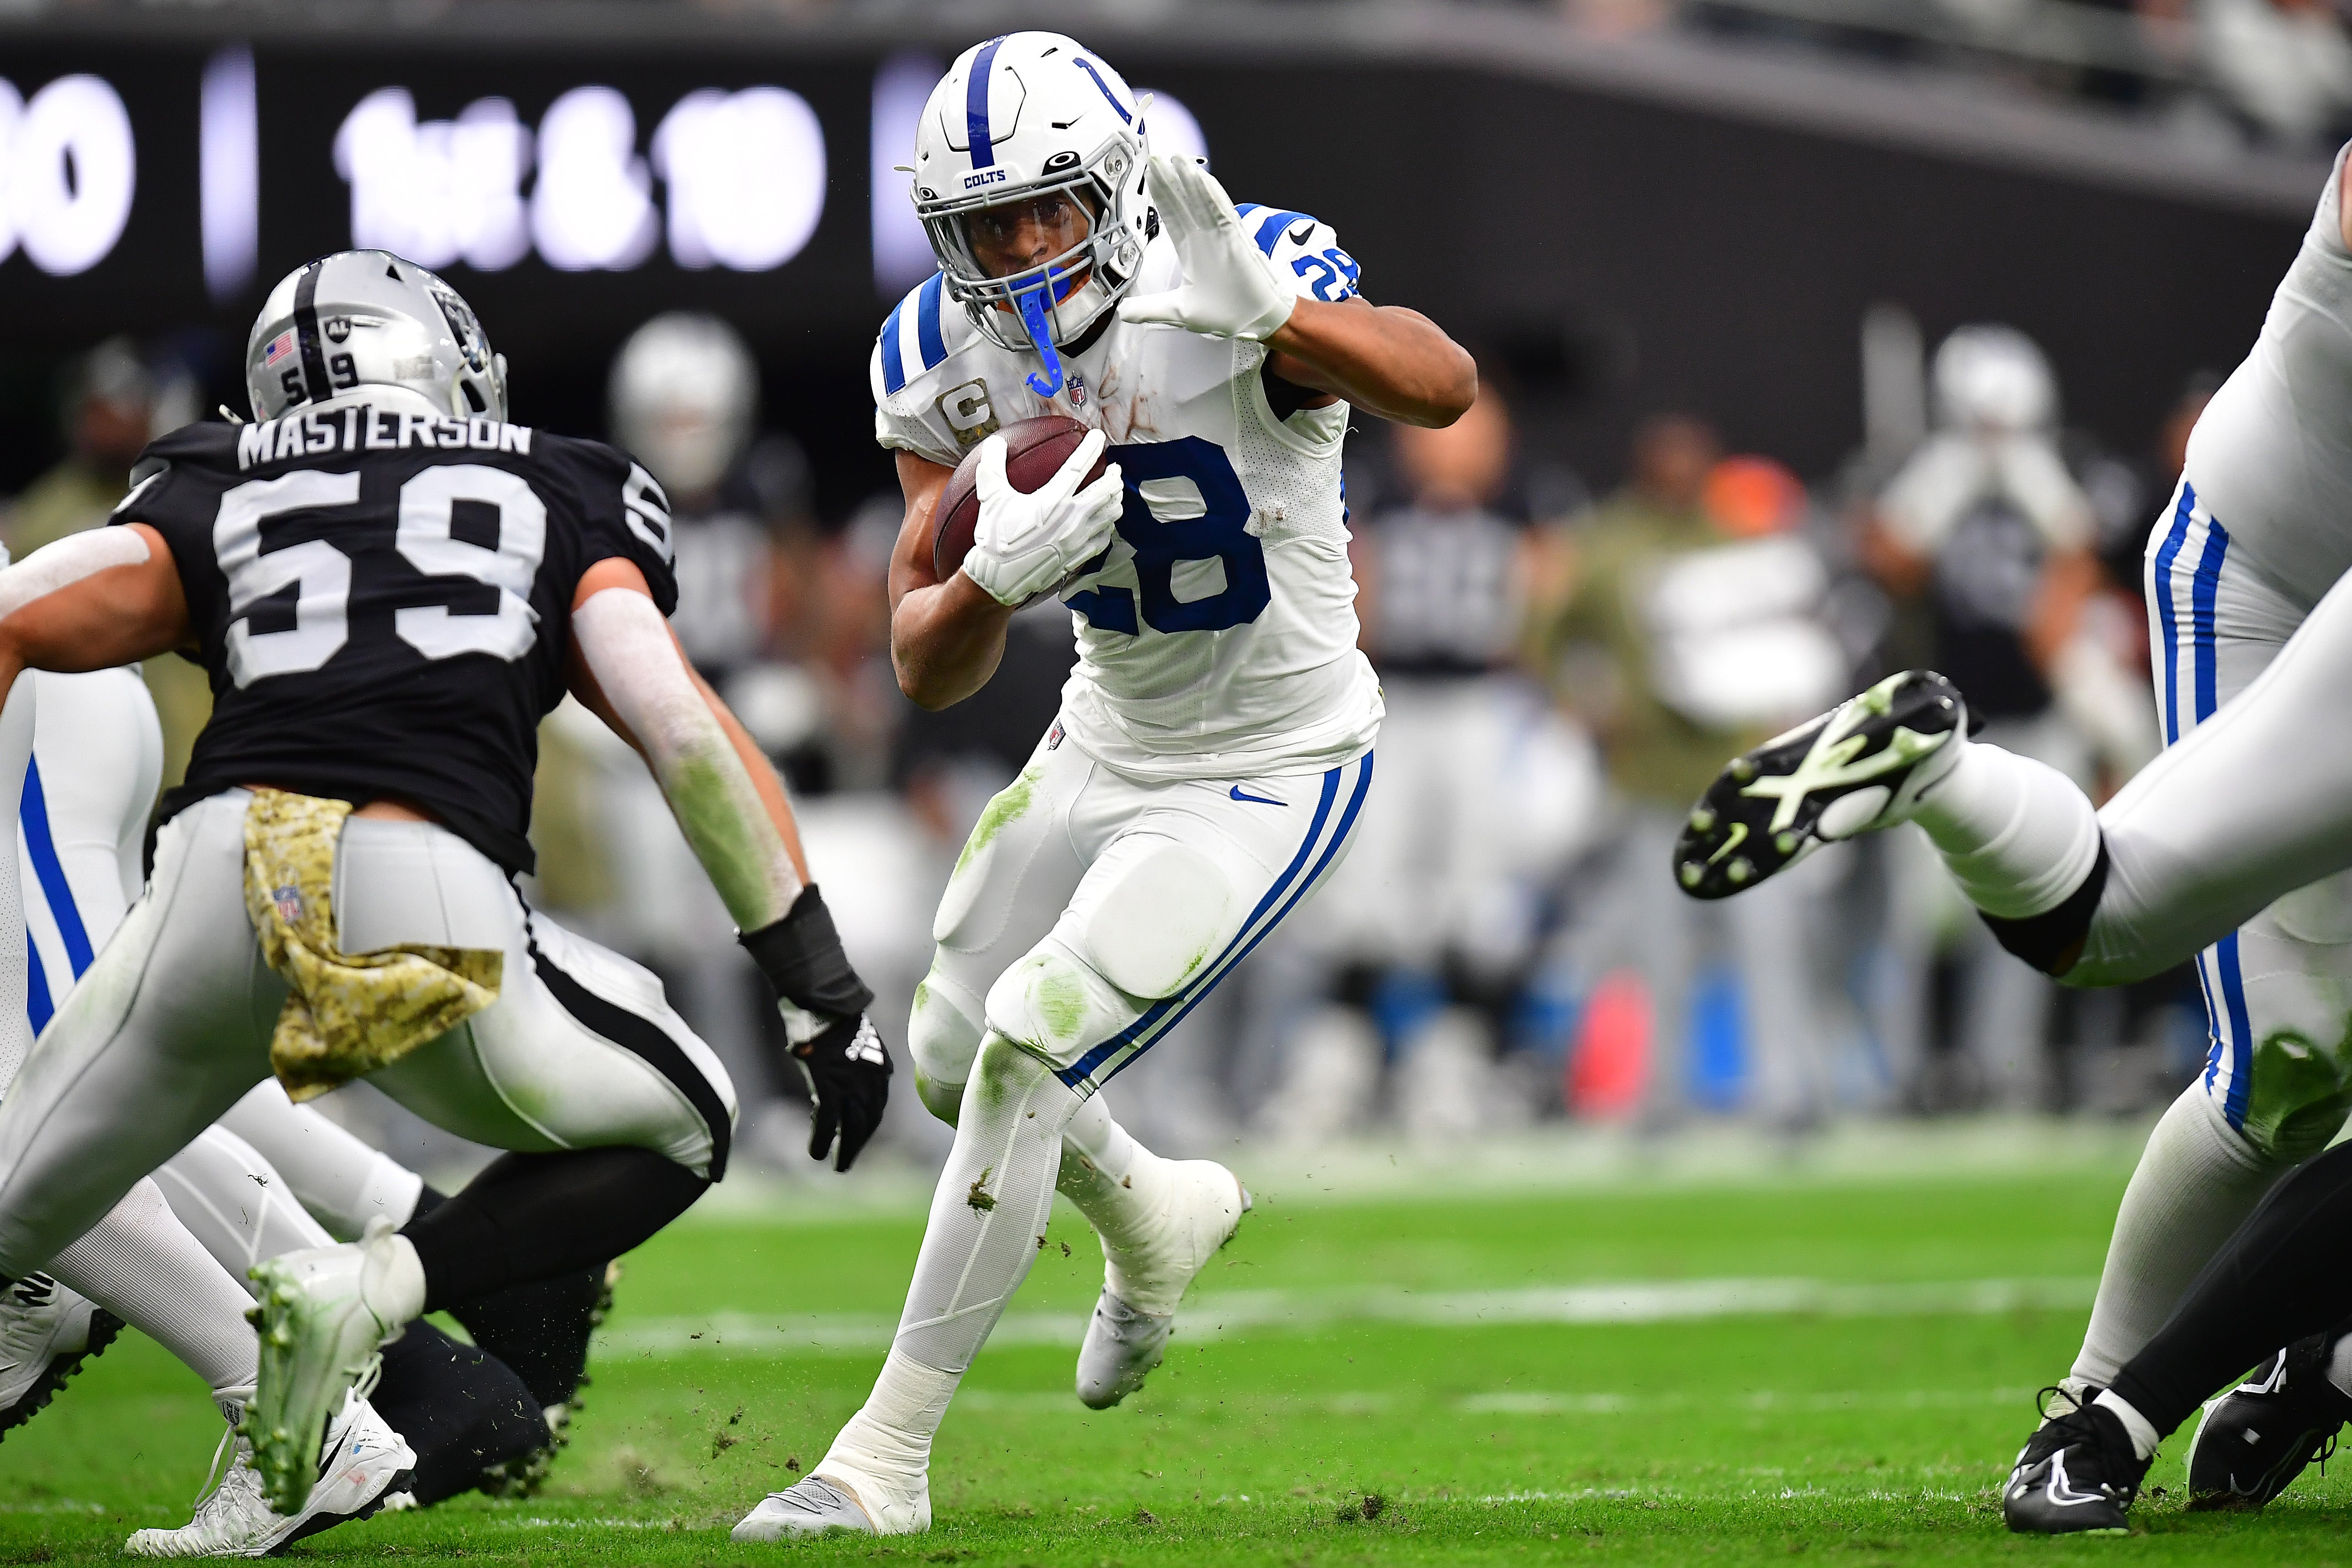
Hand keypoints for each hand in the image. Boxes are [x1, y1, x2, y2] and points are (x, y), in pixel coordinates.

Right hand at [783, 1006, 892, 1171]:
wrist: (823, 1002)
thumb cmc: (833, 1016)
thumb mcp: (856, 1040)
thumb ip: (856, 1061)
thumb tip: (843, 1074)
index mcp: (880, 1069)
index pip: (876, 1107)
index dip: (866, 1126)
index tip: (856, 1138)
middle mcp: (871, 1081)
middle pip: (868, 1121)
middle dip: (858, 1144)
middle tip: (846, 1162)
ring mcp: (851, 1084)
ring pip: (851, 1127)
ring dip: (845, 1150)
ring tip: (838, 1166)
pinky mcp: (829, 1086)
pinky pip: (827, 1123)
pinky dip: (822, 1141)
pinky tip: (816, 1154)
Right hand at [961, 428, 1124, 606]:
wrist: (999, 578)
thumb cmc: (995, 538)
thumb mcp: (991, 498)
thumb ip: (993, 466)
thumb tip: (995, 443)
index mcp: (1052, 500)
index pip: (1079, 466)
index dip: (1090, 448)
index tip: (1098, 437)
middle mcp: (1071, 518)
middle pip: (1105, 491)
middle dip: (1113, 477)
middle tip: (1114, 468)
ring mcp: (1078, 539)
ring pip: (1110, 514)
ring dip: (1115, 500)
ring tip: (1115, 492)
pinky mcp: (1079, 556)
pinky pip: (1103, 538)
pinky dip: (1107, 526)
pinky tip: (1105, 522)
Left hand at [1117, 155, 1295, 342]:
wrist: (1258, 321)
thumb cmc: (1228, 313)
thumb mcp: (1178, 311)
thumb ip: (1150, 308)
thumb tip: (1124, 312)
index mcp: (1191, 251)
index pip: (1171, 216)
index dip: (1160, 196)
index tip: (1150, 177)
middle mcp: (1204, 238)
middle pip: (1183, 202)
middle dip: (1169, 180)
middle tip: (1156, 158)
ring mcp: (1221, 236)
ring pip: (1201, 201)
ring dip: (1189, 180)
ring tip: (1176, 159)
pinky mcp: (1236, 239)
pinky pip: (1222, 211)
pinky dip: (1211, 195)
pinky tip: (1200, 178)